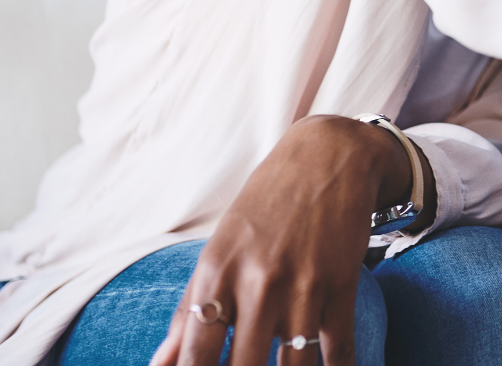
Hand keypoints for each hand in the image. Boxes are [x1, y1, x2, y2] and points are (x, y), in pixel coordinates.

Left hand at [150, 116, 429, 365]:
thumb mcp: (218, 249)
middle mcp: (257, 283)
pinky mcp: (341, 285)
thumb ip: (188, 310)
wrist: (329, 156)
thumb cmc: (265, 205)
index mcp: (217, 273)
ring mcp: (303, 286)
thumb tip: (160, 363)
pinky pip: (339, 350)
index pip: (194, 354)